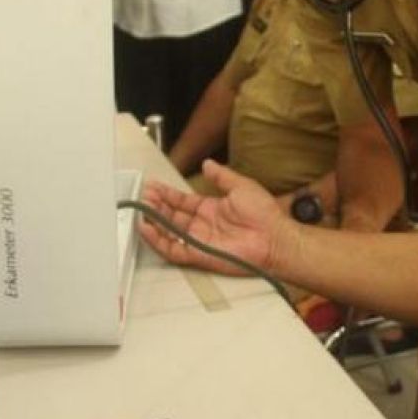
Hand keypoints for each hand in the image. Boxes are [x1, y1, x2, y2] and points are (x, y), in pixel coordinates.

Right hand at [137, 160, 290, 274]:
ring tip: (143, 208)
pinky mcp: (198, 255)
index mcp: (211, 209)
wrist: (274, 238)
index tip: (153, 186)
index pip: (182, 201)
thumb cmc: (264, 214)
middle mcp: (202, 225)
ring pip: (168, 232)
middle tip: (144, 196)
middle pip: (172, 216)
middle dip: (157, 205)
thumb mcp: (241, 186)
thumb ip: (222, 176)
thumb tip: (208, 163)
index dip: (167, 194)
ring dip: (154, 221)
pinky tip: (147, 228)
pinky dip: (157, 241)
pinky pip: (172, 250)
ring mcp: (199, 240)